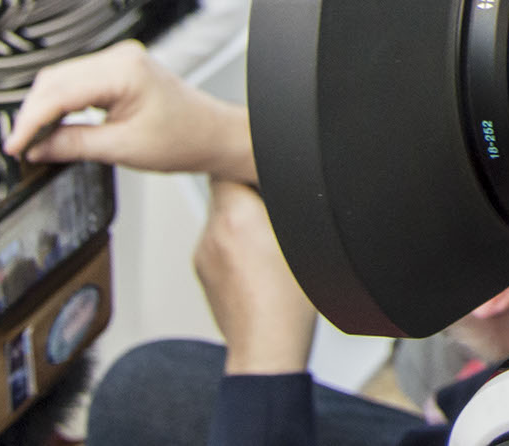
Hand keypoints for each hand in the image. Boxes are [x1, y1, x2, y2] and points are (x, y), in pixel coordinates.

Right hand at [7, 40, 258, 184]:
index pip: (59, 92)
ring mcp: (119, 60)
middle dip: (32, 114)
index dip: (30, 122)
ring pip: (61, 80)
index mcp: (124, 71)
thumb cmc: (182, 139)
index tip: (13, 147)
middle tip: (19, 147)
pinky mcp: (118, 70)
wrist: (212, 134)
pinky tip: (53, 126)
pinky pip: (76, 82)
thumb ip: (73, 144)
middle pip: (54, 81)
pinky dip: (60, 104)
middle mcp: (120, 57)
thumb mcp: (122, 148)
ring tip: (33, 141)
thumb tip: (35, 148)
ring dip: (43, 109)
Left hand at [197, 181, 316, 375]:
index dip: (246, 160)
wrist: (266, 348)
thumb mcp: (305, 238)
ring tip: (271, 240)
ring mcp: (203, 254)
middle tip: (274, 203)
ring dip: (242, 217)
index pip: (226, 164)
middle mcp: (212, 233)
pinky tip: (260, 262)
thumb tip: (284, 176)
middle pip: (224, 189)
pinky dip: (236, 243)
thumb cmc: (289, 303)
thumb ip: (289, 201)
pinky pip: (219, 241)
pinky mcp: (203, 271)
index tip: (261, 164)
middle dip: (249, 190)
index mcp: (236, 217)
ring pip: (221, 216)